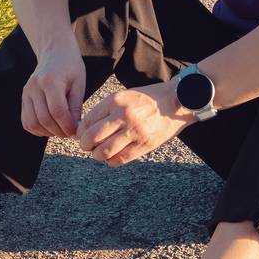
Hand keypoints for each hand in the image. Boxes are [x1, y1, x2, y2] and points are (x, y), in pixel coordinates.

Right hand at [20, 45, 86, 137]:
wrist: (54, 52)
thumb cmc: (70, 66)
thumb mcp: (79, 84)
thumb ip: (76, 106)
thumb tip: (75, 129)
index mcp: (50, 81)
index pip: (58, 111)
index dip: (68, 126)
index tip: (76, 132)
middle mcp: (34, 86)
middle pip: (44, 119)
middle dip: (59, 131)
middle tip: (70, 133)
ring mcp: (26, 92)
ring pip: (33, 123)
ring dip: (48, 132)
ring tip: (60, 130)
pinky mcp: (23, 98)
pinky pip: (26, 121)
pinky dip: (38, 129)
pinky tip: (50, 127)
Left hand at [76, 80, 194, 166]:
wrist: (177, 101)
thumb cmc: (148, 99)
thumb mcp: (125, 96)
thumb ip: (107, 109)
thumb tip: (87, 127)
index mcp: (116, 100)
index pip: (88, 120)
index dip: (81, 131)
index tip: (81, 135)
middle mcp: (123, 115)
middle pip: (92, 137)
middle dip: (85, 144)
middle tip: (86, 146)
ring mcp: (135, 131)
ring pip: (104, 151)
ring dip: (97, 155)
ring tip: (98, 154)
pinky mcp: (145, 144)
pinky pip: (121, 159)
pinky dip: (111, 162)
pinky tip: (111, 159)